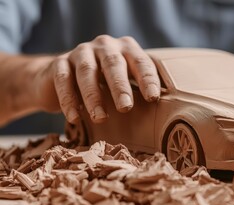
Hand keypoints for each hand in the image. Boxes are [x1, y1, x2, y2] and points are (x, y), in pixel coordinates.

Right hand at [34, 35, 159, 123]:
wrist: (61, 79)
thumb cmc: (104, 85)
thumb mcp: (124, 84)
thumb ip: (140, 91)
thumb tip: (164, 114)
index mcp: (126, 49)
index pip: (140, 62)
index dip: (147, 79)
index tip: (153, 98)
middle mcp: (104, 46)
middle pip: (113, 64)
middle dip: (120, 87)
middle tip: (126, 107)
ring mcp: (80, 52)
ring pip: (87, 72)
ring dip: (94, 96)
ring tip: (100, 118)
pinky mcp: (58, 64)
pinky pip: (63, 81)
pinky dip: (69, 101)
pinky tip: (74, 118)